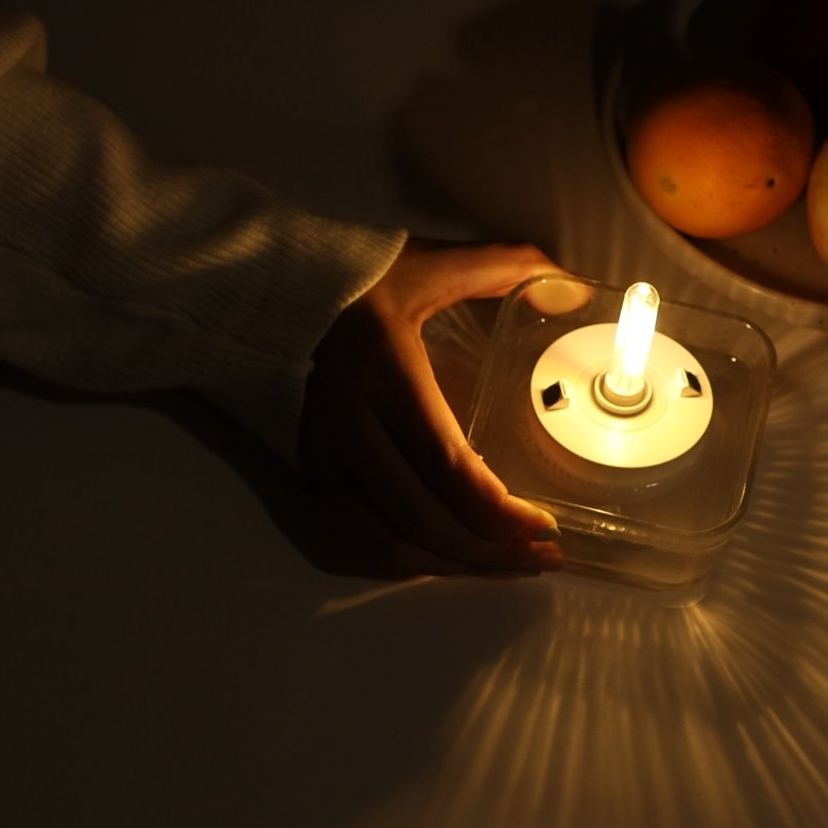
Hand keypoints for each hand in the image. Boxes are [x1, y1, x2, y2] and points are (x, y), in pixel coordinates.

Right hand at [299, 239, 566, 578]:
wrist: (257, 293)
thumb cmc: (350, 278)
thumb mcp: (425, 262)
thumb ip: (500, 266)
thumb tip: (570, 281)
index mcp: (382, 373)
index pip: (444, 464)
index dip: (497, 510)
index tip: (544, 524)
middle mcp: (347, 425)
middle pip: (421, 517)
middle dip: (489, 551)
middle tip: (544, 557)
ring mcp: (323, 456)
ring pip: (390, 541)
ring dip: (456, 565)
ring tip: (511, 565)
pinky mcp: (311, 473)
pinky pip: (364, 538)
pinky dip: (416, 560)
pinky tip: (457, 558)